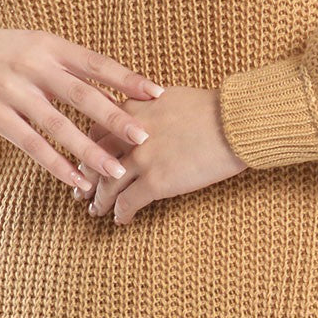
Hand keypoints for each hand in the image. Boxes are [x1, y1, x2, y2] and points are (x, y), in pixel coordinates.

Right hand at [0, 18, 165, 191]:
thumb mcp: (30, 45)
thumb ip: (63, 62)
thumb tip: (107, 81)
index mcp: (48, 45)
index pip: (96, 63)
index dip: (127, 79)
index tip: (157, 93)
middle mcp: (33, 66)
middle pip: (83, 95)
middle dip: (117, 118)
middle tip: (147, 138)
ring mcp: (12, 91)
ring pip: (59, 126)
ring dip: (90, 151)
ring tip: (116, 172)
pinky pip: (31, 144)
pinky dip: (56, 165)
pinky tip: (75, 181)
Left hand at [72, 85, 247, 223]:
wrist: (235, 122)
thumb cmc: (213, 108)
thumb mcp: (171, 96)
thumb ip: (148, 106)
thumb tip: (144, 116)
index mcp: (132, 109)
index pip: (96, 131)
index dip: (88, 150)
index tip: (87, 162)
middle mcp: (129, 134)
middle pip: (94, 159)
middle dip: (86, 177)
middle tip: (81, 191)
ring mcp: (141, 159)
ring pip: (107, 185)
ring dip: (99, 201)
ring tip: (96, 210)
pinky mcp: (156, 182)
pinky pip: (128, 203)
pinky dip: (121, 214)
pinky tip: (121, 220)